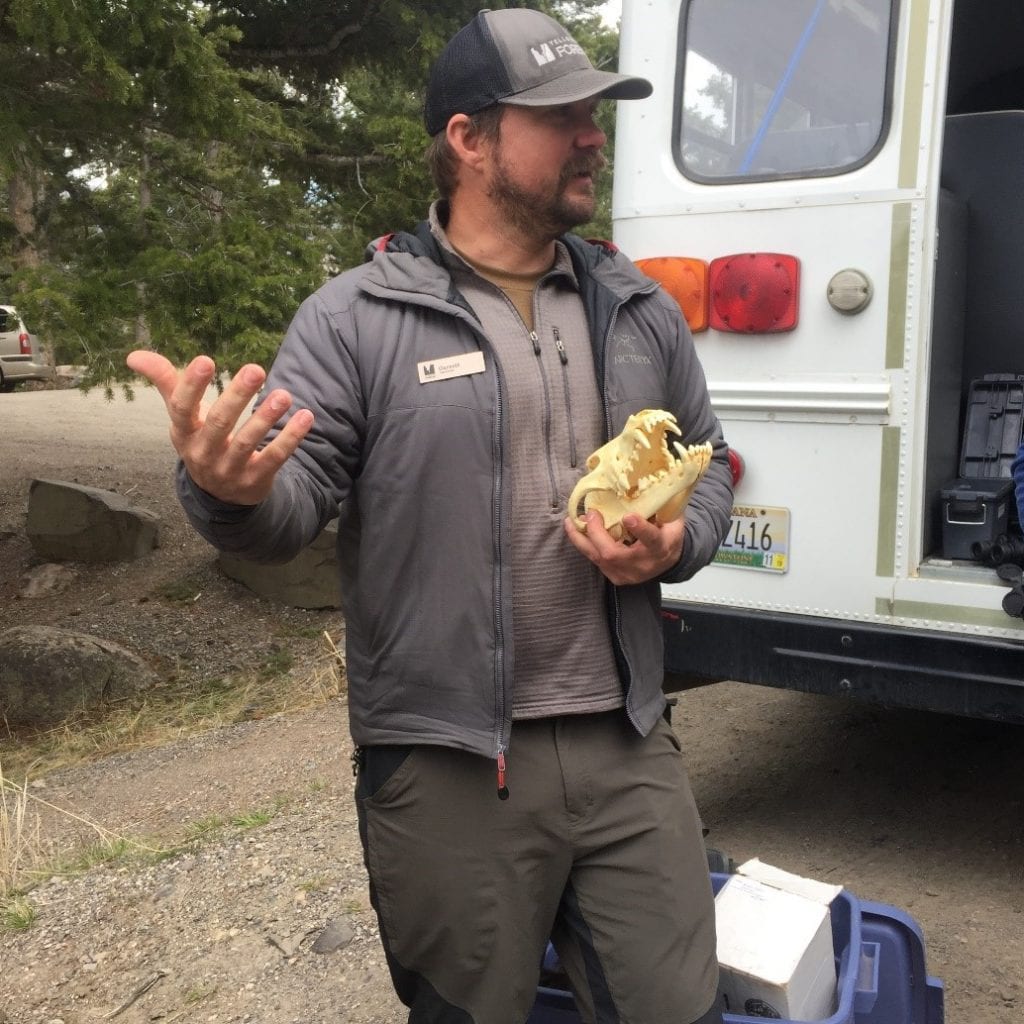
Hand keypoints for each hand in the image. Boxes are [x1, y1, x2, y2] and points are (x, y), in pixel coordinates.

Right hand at [126, 351, 313, 505]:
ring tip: (284, 395)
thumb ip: (165, 382)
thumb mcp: (183, 416)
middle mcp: (202, 454)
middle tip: (255, 368)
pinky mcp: (254, 481)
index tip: (205, 359)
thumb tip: (133, 355)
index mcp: (183, 433)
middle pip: (219, 424)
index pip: (182, 408)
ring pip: (246, 443)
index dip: (191, 385)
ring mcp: (229, 470)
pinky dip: (290, 439)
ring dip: (265, 418)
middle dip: (236, 397)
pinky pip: (274, 458)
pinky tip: (305, 417)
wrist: (220, 494)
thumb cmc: (201, 440)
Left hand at [563, 511, 684, 585]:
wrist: (669, 562)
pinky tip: (577, 531)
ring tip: (571, 522)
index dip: (640, 529)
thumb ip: (661, 506)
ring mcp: (627, 573)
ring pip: (599, 559)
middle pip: (613, 553)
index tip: (628, 517)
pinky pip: (595, 560)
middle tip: (591, 513)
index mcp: (661, 548)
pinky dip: (585, 544)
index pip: (651, 540)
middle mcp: (642, 564)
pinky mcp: (615, 577)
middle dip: (597, 533)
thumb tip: (646, 484)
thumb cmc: (668, 535)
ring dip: (582, 539)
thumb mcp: (672, 520)